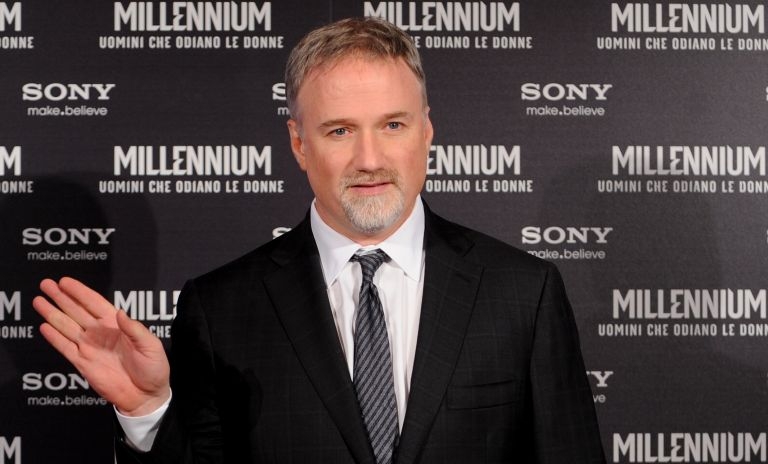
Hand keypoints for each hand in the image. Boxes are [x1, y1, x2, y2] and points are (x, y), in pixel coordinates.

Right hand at [33, 277, 170, 415]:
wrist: (146, 396)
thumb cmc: (154, 369)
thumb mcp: (150, 345)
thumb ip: (134, 329)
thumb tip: (119, 312)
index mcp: (117, 325)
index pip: (94, 303)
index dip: (80, 292)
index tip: (64, 281)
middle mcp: (100, 333)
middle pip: (76, 311)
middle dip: (61, 297)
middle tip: (45, 284)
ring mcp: (90, 348)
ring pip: (67, 327)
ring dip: (53, 314)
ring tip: (38, 301)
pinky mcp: (83, 364)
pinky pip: (66, 348)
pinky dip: (54, 338)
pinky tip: (44, 326)